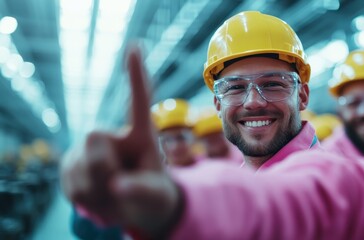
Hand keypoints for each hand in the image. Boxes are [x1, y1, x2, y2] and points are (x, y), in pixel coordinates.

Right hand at [60, 46, 180, 236]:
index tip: (135, 46)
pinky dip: (88, 202)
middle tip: (120, 185)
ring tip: (113, 195)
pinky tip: (98, 198)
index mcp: (141, 134)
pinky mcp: (72, 166)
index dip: (136, 74)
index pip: (139, 101)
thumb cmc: (152, 194)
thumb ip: (142, 190)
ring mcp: (88, 150)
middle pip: (94, 137)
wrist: (131, 210)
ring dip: (98, 193)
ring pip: (80, 169)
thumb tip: (117, 186)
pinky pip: (71, 187)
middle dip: (104, 168)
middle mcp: (112, 135)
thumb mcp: (156, 196)